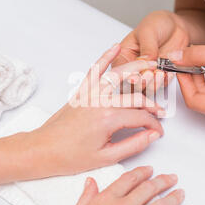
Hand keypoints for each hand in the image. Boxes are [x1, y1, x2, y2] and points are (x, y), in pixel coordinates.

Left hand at [25, 44, 164, 178]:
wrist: (43, 150)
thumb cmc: (69, 156)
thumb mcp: (106, 157)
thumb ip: (133, 145)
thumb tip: (151, 135)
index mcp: (107, 119)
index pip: (141, 117)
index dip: (154, 124)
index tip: (158, 131)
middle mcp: (100, 101)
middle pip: (135, 96)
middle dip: (152, 103)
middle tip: (161, 110)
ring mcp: (90, 94)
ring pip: (117, 75)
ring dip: (136, 67)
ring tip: (151, 63)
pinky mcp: (81, 92)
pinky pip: (94, 70)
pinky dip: (105, 57)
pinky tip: (115, 47)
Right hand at [54, 166, 193, 204]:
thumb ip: (87, 196)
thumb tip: (91, 182)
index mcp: (105, 200)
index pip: (128, 179)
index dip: (142, 172)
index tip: (149, 170)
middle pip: (147, 189)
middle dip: (162, 181)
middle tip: (171, 178)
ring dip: (173, 197)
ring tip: (180, 193)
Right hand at [113, 10, 190, 91]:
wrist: (176, 26)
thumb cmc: (157, 24)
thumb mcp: (148, 31)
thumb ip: (147, 47)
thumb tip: (145, 60)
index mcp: (124, 56)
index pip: (120, 70)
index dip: (126, 75)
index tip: (134, 76)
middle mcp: (133, 68)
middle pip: (131, 84)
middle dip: (141, 82)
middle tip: (149, 74)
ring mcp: (147, 74)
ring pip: (146, 88)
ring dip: (153, 84)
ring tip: (160, 73)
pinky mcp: (160, 77)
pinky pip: (162, 85)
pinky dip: (165, 81)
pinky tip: (168, 72)